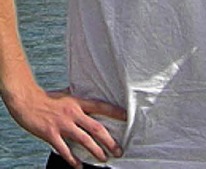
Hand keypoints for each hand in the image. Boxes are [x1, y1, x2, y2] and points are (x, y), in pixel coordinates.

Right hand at [5, 86, 126, 167]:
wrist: (27, 101)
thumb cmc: (47, 97)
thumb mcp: (66, 94)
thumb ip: (78, 98)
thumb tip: (88, 95)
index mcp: (78, 102)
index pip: (101, 107)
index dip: (115, 112)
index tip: (127, 118)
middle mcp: (73, 113)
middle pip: (96, 128)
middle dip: (109, 141)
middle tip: (119, 150)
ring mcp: (62, 125)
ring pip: (83, 140)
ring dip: (95, 151)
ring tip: (104, 159)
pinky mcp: (51, 134)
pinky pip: (64, 149)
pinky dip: (72, 159)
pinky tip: (79, 166)